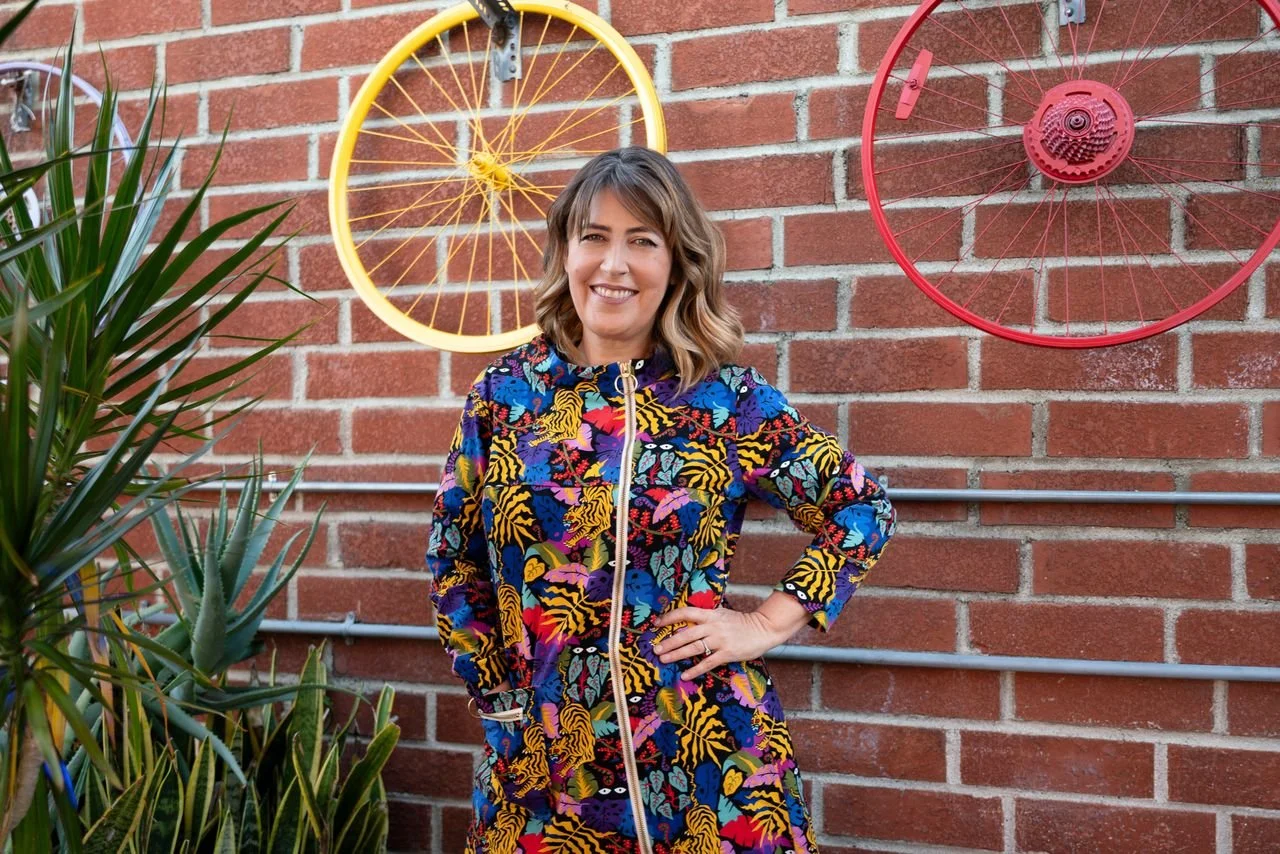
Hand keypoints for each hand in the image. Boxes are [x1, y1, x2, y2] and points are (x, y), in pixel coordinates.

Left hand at [651, 600, 801, 680]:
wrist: (763, 629)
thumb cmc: (740, 622)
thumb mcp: (722, 614)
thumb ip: (706, 617)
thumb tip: (686, 620)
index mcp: (711, 614)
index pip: (686, 613)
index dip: (670, 617)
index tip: (657, 624)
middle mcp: (713, 626)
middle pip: (686, 633)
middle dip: (669, 642)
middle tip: (656, 649)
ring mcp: (720, 640)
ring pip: (693, 648)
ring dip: (676, 654)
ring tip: (664, 659)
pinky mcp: (727, 653)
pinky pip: (707, 662)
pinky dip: (695, 669)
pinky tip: (685, 675)